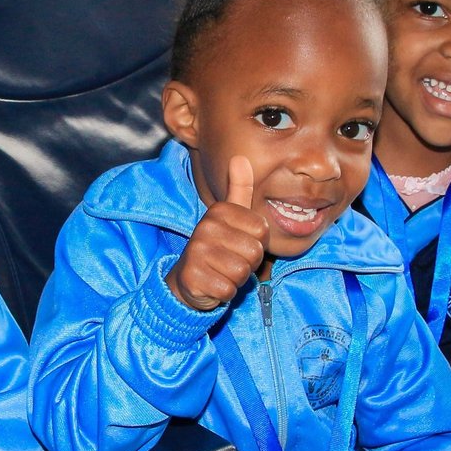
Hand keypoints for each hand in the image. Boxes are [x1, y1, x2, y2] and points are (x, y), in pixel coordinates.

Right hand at [166, 156, 268, 310]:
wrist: (189, 280)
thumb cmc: (218, 247)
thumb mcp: (230, 217)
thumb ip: (239, 189)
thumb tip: (241, 157)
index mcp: (218, 211)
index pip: (262, 230)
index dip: (256, 242)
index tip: (239, 243)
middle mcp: (205, 228)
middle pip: (254, 252)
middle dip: (248, 262)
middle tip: (230, 260)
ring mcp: (196, 253)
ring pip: (242, 272)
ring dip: (237, 278)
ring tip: (222, 272)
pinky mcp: (193, 278)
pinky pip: (229, 290)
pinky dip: (225, 292)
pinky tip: (213, 284)